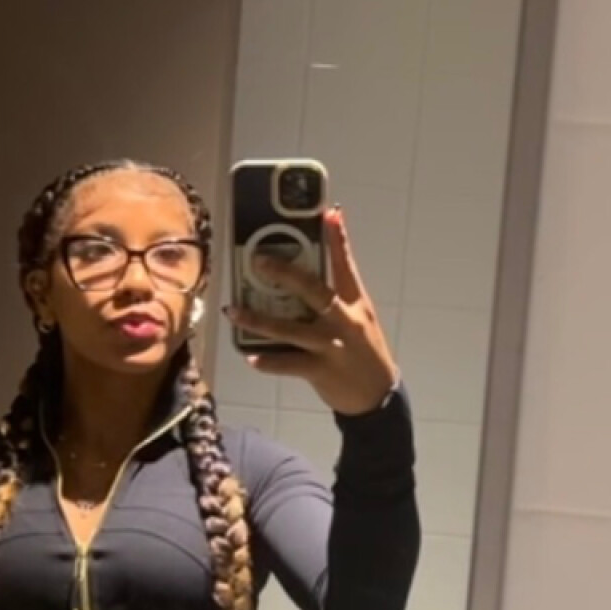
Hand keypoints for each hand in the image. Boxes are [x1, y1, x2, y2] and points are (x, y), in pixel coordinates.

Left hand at [223, 207, 397, 415]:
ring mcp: (331, 347)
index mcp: (356, 304)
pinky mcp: (320, 371)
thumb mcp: (359, 320)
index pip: (346, 266)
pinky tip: (249, 357)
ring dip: (257, 320)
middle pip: (313, 291)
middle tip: (258, 260)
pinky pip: (288, 364)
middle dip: (284, 274)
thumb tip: (307, 274)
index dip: (337, 239)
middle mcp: (344, 322)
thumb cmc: (364, 352)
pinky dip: (267, 361)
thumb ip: (338, 299)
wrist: (378, 396)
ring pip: (289, 329)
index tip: (329, 213)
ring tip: (232, 311)